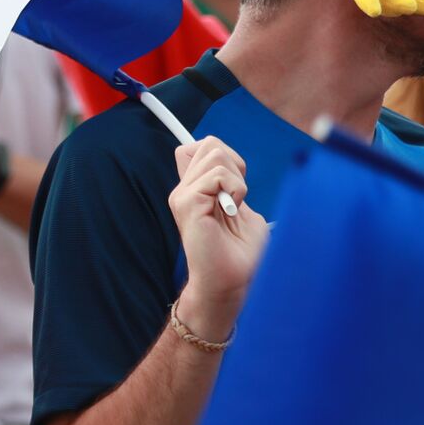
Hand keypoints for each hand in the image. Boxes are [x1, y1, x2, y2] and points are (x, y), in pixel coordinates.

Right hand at [169, 137, 268, 341]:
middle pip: (210, 143)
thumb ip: (231, 183)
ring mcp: (182, 195)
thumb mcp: (241, 207)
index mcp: (195, 189)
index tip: (236, 186)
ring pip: (214, 153)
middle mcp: (184, 189)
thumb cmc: (240, 250)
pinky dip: (235, 189)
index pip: (200, 146)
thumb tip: (230, 161)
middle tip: (236, 198)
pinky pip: (217, 174)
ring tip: (232, 207)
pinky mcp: (186, 203)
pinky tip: (230, 211)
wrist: (232, 280)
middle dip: (235, 164)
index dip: (227, 156)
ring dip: (236, 179)